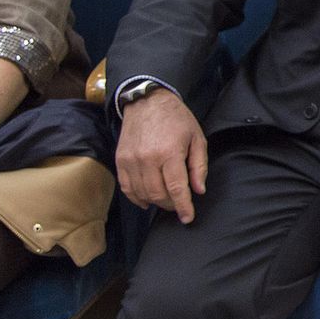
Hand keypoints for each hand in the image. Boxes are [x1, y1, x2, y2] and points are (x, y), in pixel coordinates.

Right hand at [116, 90, 206, 223]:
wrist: (147, 101)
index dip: (183, 207)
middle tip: (179, 203)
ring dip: (155, 202)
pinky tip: (146, 200)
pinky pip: (127, 187)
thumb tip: (198, 190)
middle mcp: (147, 159)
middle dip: (170, 205)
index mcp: (169, 152)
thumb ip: (199, 166)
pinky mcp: (120, 160)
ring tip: (166, 199)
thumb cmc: (176, 118)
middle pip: (158, 195)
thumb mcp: (197, 138)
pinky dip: (136, 198)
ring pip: (142, 194)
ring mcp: (131, 160)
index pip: (176, 188)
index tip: (188, 217)